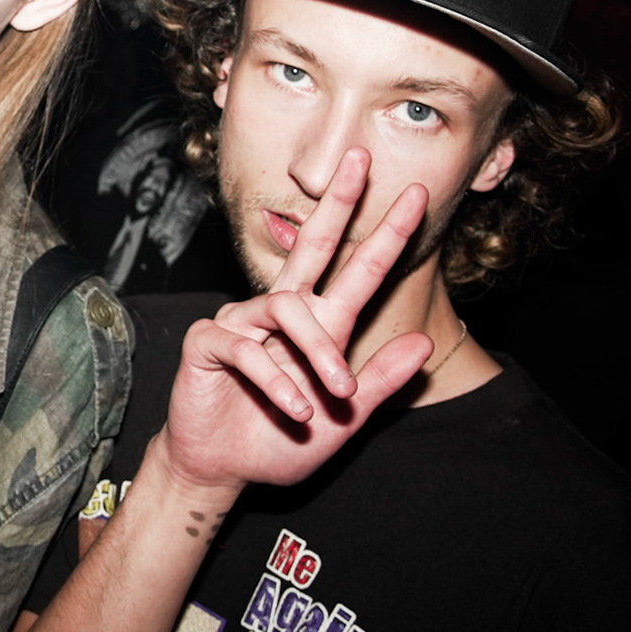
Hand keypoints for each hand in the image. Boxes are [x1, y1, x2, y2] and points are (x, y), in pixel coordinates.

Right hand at [161, 148, 434, 494]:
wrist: (223, 470)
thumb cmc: (279, 441)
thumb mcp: (343, 419)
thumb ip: (379, 383)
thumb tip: (422, 344)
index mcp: (318, 325)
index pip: (357, 270)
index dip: (387, 234)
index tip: (416, 196)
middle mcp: (281, 312)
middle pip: (312, 244)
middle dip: (338, 203)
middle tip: (360, 161)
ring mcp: (240, 321)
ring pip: (288, 309)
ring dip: (319, 353)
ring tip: (336, 394)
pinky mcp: (208, 341)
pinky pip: (248, 348)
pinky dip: (277, 382)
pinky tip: (297, 410)